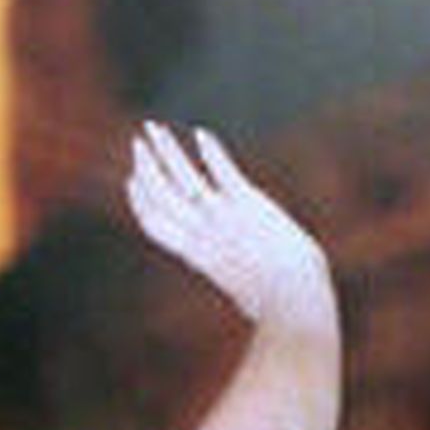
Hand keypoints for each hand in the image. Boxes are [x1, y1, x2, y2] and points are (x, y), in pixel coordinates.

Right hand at [126, 121, 329, 322]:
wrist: (296, 299)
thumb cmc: (275, 301)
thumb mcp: (241, 292)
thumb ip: (234, 279)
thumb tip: (240, 289)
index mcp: (194, 254)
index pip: (153, 222)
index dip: (139, 199)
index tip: (132, 179)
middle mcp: (203, 233)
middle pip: (161, 194)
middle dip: (146, 165)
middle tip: (139, 142)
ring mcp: (225, 217)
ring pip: (184, 177)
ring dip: (166, 150)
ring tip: (154, 128)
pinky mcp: (249, 204)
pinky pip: (223, 173)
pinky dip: (211, 153)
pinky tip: (201, 134)